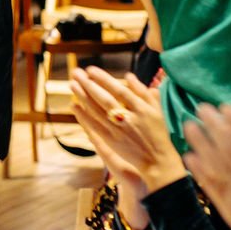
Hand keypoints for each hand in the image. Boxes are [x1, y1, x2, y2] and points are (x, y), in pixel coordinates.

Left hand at [71, 68, 186, 193]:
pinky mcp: (112, 142)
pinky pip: (95, 127)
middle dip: (89, 85)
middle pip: (105, 99)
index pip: (120, 90)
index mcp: (142, 109)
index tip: (90, 69)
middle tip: (76, 73)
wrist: (157, 160)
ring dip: (83, 97)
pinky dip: (84, 116)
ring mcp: (119, 131)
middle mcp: (129, 119)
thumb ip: (143, 92)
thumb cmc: (158, 132)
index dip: (104, 79)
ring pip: (97, 112)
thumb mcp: (156, 110)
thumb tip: (129, 75)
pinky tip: (74, 106)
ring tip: (72, 84)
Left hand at [184, 106, 230, 229]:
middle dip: (214, 124)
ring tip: (189, 125)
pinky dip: (197, 168)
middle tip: (202, 107)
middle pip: (228, 144)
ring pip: (214, 160)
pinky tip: (188, 155)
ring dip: (200, 141)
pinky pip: (208, 183)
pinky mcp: (224, 204)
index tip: (227, 107)